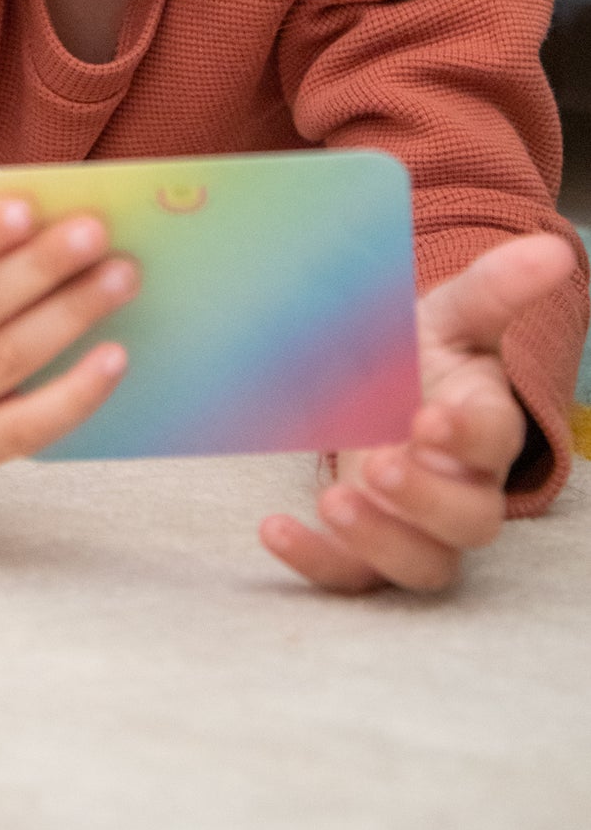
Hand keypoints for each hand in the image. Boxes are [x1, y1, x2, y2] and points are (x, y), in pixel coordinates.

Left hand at [261, 232, 578, 593]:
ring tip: (334, 502)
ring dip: (382, 542)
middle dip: (427, 501)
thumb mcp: (449, 313)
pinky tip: (276, 530)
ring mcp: (417, 525)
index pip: (496, 440)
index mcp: (482, 422)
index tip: (426, 416)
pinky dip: (317, 562)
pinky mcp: (369, 549)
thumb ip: (495, 287)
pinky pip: (354, 577)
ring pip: (424, 565)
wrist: (376, 384)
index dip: (468, 436)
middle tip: (381, 466)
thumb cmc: (420, 352)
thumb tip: (553, 252)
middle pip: (470, 522)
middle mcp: (460, 484)